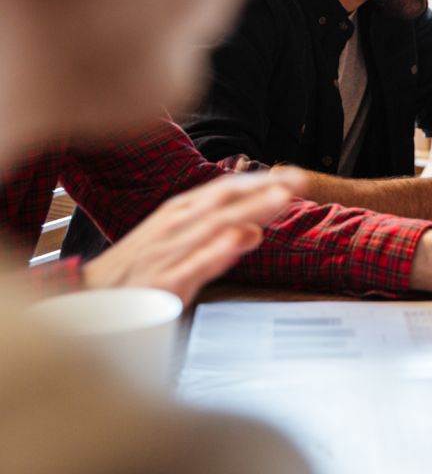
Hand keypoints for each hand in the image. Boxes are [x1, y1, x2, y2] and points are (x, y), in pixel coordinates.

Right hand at [82, 169, 305, 305]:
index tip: (295, 177)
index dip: (262, 182)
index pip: (227, 190)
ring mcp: (169, 251)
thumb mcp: (179, 246)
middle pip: (227, 201)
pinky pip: (192, 264)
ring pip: (216, 225)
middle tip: (300, 180)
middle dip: (265, 189)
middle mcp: (177, 225)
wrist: (87, 299)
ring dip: (251, 209)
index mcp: (181, 213)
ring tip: (282, 198)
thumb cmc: (136, 270)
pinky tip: (240, 239)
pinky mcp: (162, 282)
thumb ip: (218, 239)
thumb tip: (254, 229)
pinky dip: (216, 250)